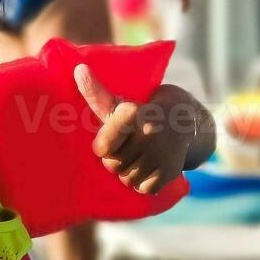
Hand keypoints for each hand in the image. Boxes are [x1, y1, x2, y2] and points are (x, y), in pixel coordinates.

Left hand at [76, 64, 198, 194]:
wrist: (181, 124)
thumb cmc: (138, 117)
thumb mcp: (116, 105)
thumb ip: (95, 93)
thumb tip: (78, 70)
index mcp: (132, 114)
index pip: (102, 149)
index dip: (103, 147)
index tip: (112, 138)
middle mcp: (149, 132)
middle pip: (112, 166)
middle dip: (116, 161)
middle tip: (128, 148)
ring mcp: (161, 152)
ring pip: (127, 179)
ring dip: (129, 173)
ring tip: (139, 157)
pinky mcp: (171, 170)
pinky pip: (143, 189)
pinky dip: (144, 184)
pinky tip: (150, 168)